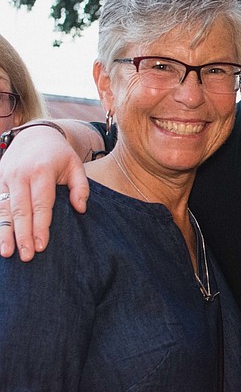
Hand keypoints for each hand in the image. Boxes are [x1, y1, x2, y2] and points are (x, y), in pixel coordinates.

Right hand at [0, 125, 88, 260]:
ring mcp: (5, 177)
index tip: (42, 246)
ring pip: (4, 209)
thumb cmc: (59, 154)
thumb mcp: (76, 165)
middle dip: (22, 235)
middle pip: (21, 210)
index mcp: (42, 171)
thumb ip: (80, 187)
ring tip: (7, 253)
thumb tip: (81, 209)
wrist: (35, 134)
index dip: (41, 226)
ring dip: (5, 233)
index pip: (41, 204)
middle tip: (26, 256)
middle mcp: (20, 175)